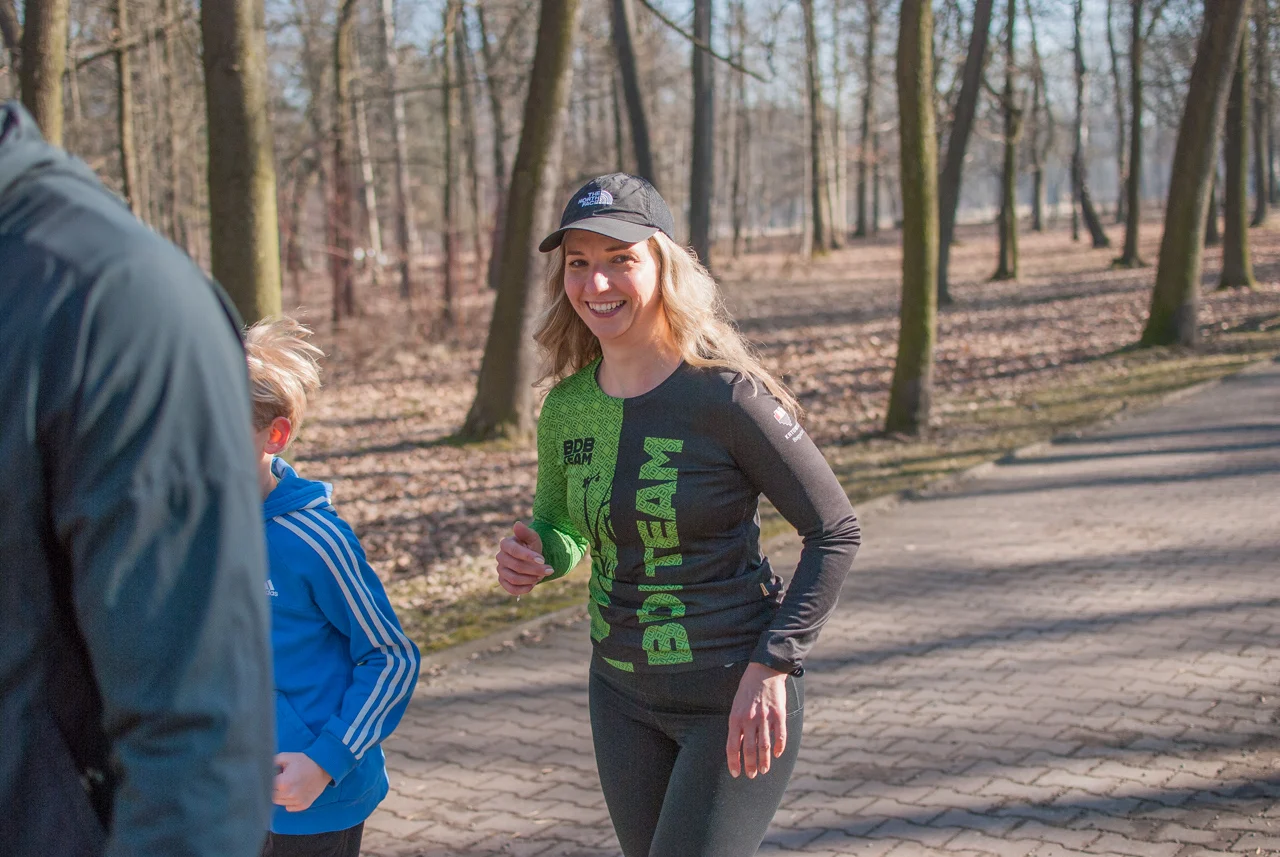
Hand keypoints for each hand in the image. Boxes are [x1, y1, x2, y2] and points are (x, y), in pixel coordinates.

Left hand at [272, 752, 331, 811]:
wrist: (325, 767)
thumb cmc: (304, 761)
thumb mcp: (286, 757)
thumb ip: (271, 762)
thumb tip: (260, 767)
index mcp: (283, 783)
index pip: (266, 786)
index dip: (267, 780)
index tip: (273, 776)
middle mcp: (289, 795)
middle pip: (270, 796)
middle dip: (273, 788)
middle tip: (280, 780)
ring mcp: (297, 802)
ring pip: (279, 802)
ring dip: (280, 795)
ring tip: (287, 784)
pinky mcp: (303, 805)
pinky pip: (289, 807)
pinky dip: (288, 801)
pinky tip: (293, 791)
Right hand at [496, 521, 551, 595]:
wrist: (531, 559)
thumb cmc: (531, 546)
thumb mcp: (533, 538)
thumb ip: (526, 532)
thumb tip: (517, 524)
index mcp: (505, 544)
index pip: (514, 551)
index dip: (528, 556)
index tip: (543, 560)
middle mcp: (500, 557)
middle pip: (516, 566)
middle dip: (534, 569)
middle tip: (548, 570)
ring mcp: (500, 570)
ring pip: (514, 578)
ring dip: (530, 579)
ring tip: (541, 576)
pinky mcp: (503, 581)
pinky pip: (511, 589)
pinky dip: (523, 589)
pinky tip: (533, 585)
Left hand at [725, 662, 789, 778]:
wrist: (763, 671)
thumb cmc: (747, 690)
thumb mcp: (736, 706)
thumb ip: (737, 726)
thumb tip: (738, 746)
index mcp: (736, 718)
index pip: (732, 747)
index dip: (734, 762)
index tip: (735, 773)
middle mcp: (750, 719)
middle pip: (750, 750)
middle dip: (750, 766)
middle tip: (752, 775)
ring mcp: (765, 717)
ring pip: (765, 746)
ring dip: (764, 761)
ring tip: (764, 770)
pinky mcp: (779, 714)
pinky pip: (780, 736)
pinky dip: (779, 748)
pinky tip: (777, 754)